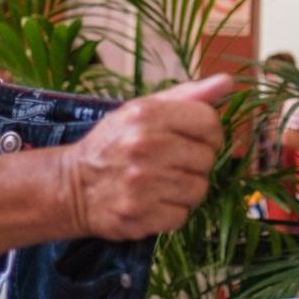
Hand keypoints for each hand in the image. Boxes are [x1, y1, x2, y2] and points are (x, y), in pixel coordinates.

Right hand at [56, 74, 231, 238]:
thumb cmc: (114, 143)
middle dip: (196, 163)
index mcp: (146, 115)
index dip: (211, 133)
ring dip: (187, 189)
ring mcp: (141, 184)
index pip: (209, 122)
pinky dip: (172, 212)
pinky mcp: (139, 215)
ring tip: (163, 183)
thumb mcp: (143, 110)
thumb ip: (188, 96)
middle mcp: (143, 147)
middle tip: (172, 163)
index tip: (198, 140)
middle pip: (207, 158)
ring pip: (199, 190)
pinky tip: (153, 201)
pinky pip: (182, 216)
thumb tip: (227, 82)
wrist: (71, 186)